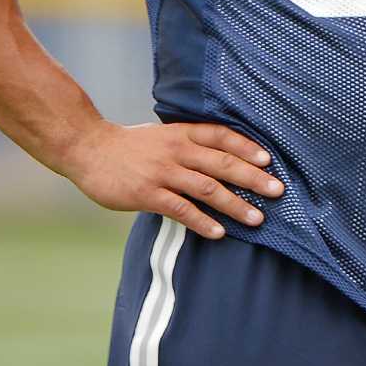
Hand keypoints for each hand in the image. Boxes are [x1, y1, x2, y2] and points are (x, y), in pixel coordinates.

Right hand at [58, 120, 283, 239]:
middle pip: (222, 163)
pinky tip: (218, 233)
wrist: (88, 149)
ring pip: (207, 188)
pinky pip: (181, 209)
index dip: (247, 147)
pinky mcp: (147, 194)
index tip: (269, 160)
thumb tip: (226, 158)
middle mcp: (177, 150)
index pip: (222, 136)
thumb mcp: (163, 136)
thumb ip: (190, 144)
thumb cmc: (130, 146)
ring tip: (257, 219)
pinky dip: (202, 221)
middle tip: (277, 191)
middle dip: (253, 178)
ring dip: (235, 204)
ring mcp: (162, 172)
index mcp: (182, 133)